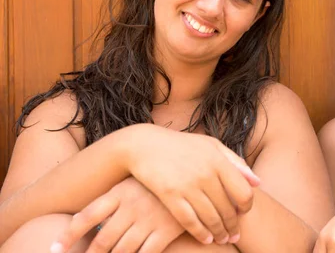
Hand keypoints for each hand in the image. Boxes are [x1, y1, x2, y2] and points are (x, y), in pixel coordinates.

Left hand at [51, 177, 184, 252]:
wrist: (193, 174)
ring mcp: (149, 219)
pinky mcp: (167, 230)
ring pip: (122, 250)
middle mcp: (132, 206)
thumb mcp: (132, 182)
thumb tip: (80, 218)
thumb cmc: (158, 179)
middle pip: (103, 239)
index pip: (87, 215)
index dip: (68, 234)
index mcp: (120, 192)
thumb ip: (110, 199)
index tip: (55, 249)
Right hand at [127, 126, 259, 244]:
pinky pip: (190, 221)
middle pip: (228, 209)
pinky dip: (200, 233)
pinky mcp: (170, 195)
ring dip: (219, 233)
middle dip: (233, 226)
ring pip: (211, 218)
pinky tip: (206, 239)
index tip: (243, 214)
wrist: (145, 145)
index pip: (243, 192)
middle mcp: (206, 174)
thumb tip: (257, 182)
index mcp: (219, 161)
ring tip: (222, 240)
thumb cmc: (183, 145)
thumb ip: (235, 162)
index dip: (246, 208)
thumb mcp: (211, 145)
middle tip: (234, 236)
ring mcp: (188, 185)